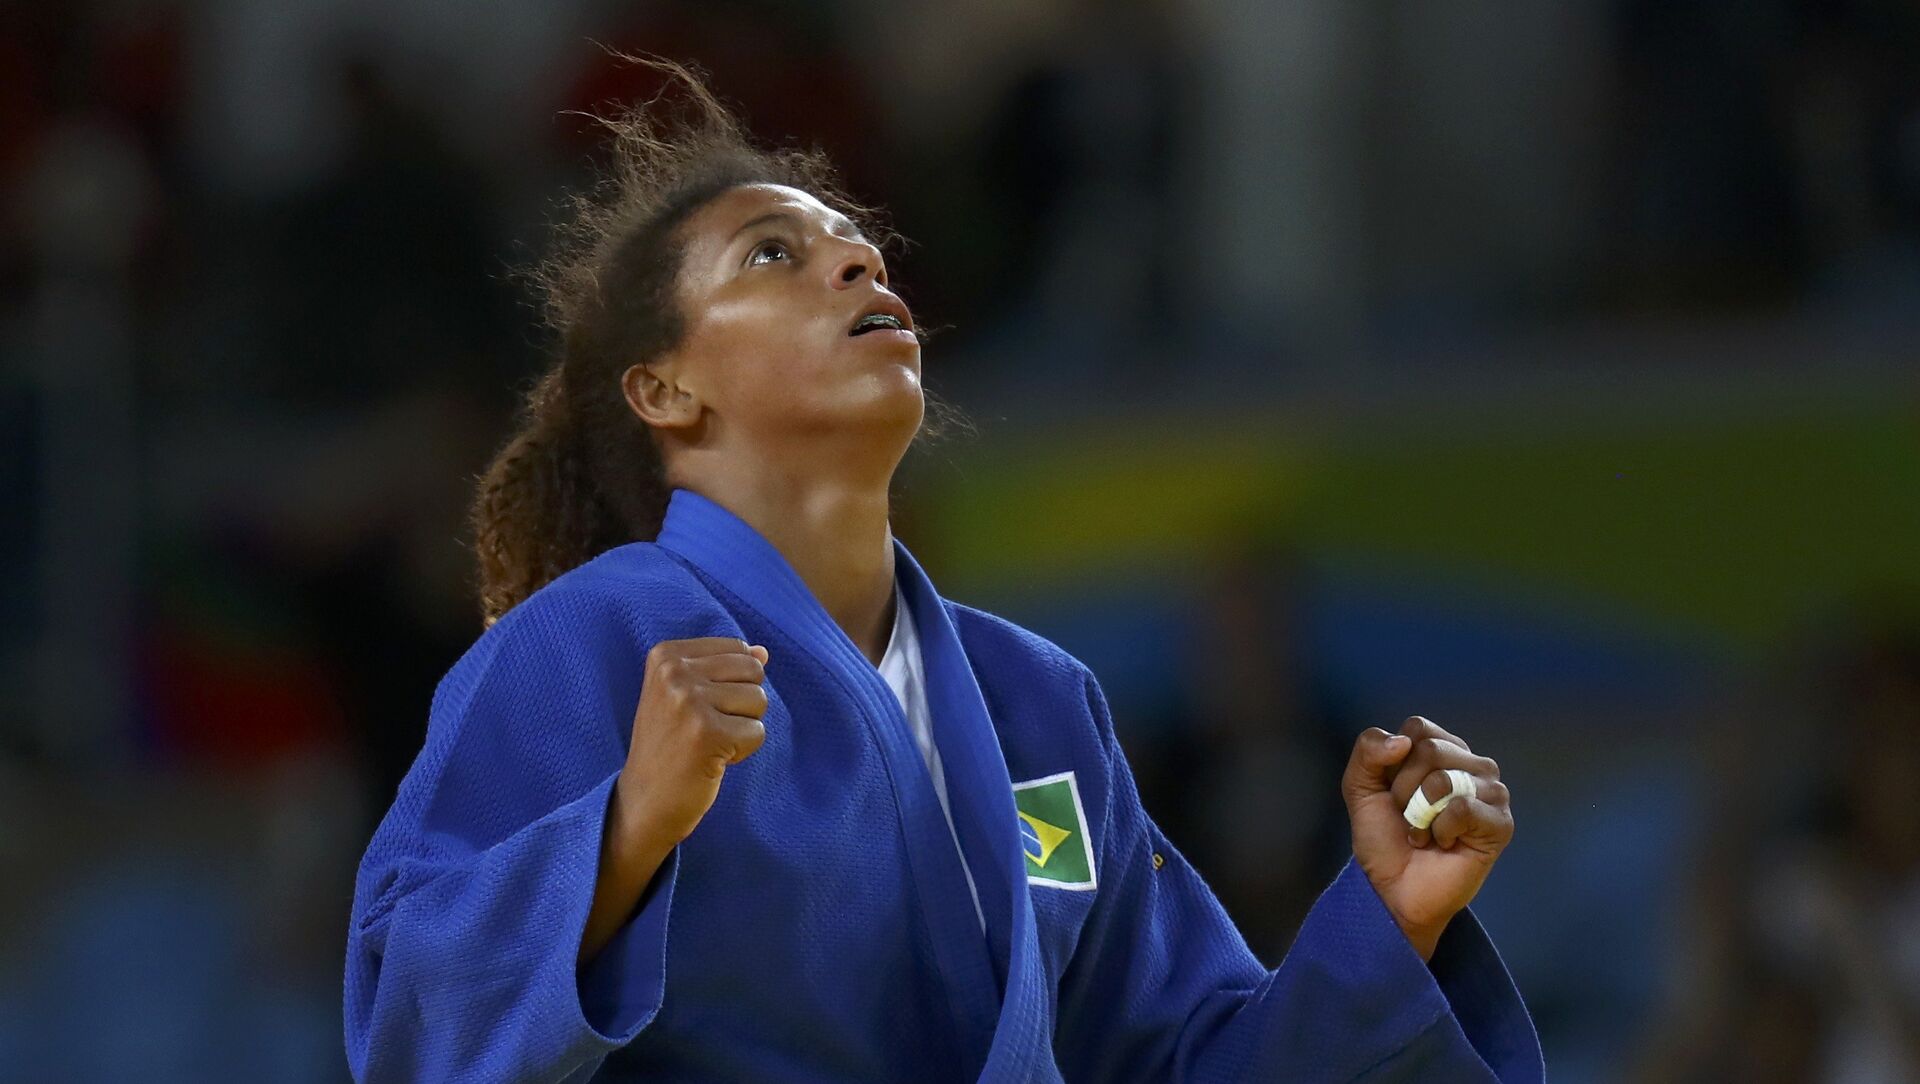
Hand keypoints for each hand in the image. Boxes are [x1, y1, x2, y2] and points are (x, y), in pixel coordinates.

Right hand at [612, 637, 770, 852]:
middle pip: (752, 670)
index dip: (732, 683)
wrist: (644, 799)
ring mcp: (688, 701)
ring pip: (759, 699)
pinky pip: (757, 732)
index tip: (698, 708)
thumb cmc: (671, 745)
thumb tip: (762, 651)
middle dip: (743, 704)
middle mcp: (673, 671)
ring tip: (709, 743)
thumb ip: (724, 667)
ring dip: (743, 728)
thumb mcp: (686, 695)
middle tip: (708, 728)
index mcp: (666, 654)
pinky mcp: (706, 733)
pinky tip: (712, 759)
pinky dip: (743, 751)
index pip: (737, 648)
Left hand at [1341, 716, 1512, 959]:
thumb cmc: (1384, 839)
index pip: (1418, 728)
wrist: (1393, 889)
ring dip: (1419, 812)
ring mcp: (1491, 792)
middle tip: (1408, 818)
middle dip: (1403, 790)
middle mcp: (1472, 764)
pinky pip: (1463, 808)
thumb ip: (1368, 751)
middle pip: (1429, 750)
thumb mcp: (1360, 787)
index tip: (1392, 793)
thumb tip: (1402, 741)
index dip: (1393, 762)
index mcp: (1444, 749)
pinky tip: (1443, 843)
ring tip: (1424, 832)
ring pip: (1444, 778)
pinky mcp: (1500, 823)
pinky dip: (1440, 829)